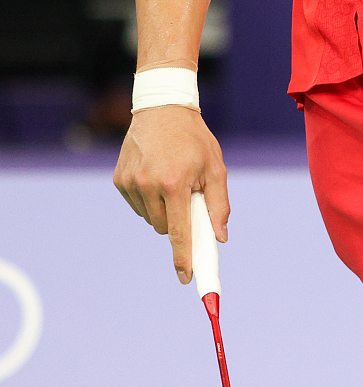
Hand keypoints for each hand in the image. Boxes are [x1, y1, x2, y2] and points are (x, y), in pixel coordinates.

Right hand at [113, 104, 228, 284]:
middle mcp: (148, 186)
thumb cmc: (195, 140)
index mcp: (175, 184)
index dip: (184, 258)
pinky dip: (149, 200)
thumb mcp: (215, 168)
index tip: (186, 278)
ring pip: (150, 219)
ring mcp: (130, 184)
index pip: (179, 232)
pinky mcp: (119, 180)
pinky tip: (156, 177)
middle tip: (188, 200)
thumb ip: (219, 205)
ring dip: (164, 210)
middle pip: (165, 228)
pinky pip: (137, 205)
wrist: (163, 109)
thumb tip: (220, 237)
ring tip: (173, 181)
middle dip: (179, 222)